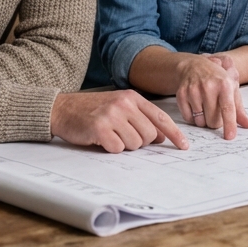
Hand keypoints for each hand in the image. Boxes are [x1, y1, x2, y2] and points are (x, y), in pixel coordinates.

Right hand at [50, 91, 188, 153]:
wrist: (63, 109)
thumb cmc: (92, 110)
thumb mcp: (119, 106)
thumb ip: (141, 118)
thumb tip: (161, 137)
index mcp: (132, 97)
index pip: (160, 117)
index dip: (174, 134)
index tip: (184, 146)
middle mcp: (124, 104)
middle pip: (150, 135)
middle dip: (140, 141)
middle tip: (123, 135)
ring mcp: (112, 115)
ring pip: (135, 144)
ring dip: (124, 145)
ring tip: (110, 135)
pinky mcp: (100, 129)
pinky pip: (118, 149)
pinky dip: (111, 148)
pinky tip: (101, 139)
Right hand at [175, 53, 247, 139]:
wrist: (194, 65)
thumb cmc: (216, 78)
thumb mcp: (231, 88)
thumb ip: (239, 109)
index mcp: (224, 84)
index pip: (227, 109)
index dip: (229, 124)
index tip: (229, 137)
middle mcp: (208, 86)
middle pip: (213, 120)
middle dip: (216, 121)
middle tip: (215, 111)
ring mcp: (193, 90)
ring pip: (200, 121)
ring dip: (204, 120)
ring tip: (205, 107)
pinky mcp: (181, 94)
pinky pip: (188, 118)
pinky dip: (193, 117)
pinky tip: (196, 106)